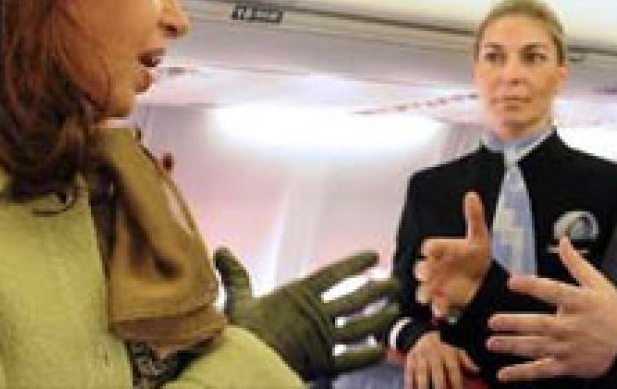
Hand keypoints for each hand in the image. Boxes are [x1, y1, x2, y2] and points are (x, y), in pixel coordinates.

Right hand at [214, 247, 399, 380]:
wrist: (239, 365)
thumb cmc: (238, 333)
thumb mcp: (238, 300)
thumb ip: (236, 277)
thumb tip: (221, 251)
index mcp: (298, 294)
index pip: (334, 274)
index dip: (355, 264)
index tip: (373, 255)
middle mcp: (315, 314)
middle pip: (355, 299)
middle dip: (377, 290)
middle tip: (395, 283)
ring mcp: (322, 339)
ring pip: (360, 326)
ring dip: (380, 318)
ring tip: (396, 310)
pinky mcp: (322, 363)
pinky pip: (351, 358)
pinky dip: (367, 355)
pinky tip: (382, 350)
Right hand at [404, 332, 478, 388]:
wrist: (422, 336)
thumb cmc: (443, 348)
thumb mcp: (456, 351)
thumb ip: (467, 361)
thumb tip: (477, 370)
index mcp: (447, 354)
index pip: (453, 370)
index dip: (456, 383)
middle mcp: (434, 355)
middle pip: (437, 374)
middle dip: (440, 386)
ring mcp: (421, 358)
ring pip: (422, 374)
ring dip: (424, 386)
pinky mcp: (410, 361)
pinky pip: (409, 373)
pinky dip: (410, 383)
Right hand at [414, 192, 490, 317]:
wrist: (484, 279)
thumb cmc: (477, 254)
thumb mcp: (479, 236)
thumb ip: (474, 217)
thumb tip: (471, 194)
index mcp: (441, 249)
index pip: (430, 247)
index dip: (431, 250)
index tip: (433, 252)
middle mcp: (434, 266)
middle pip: (422, 268)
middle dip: (424, 272)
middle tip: (429, 275)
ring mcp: (436, 283)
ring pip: (424, 288)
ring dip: (425, 293)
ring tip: (429, 297)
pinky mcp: (441, 298)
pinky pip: (434, 304)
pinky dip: (437, 308)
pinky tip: (442, 311)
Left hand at [486, 237, 616, 381]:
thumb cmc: (615, 314)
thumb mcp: (599, 284)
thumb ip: (576, 263)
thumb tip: (563, 241)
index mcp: (580, 303)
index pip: (553, 292)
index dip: (532, 286)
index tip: (513, 281)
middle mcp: (572, 326)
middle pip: (540, 324)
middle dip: (516, 323)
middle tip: (493, 321)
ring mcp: (569, 348)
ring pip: (537, 348)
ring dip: (513, 346)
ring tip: (492, 343)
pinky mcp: (568, 365)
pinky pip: (542, 370)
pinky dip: (523, 373)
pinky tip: (505, 374)